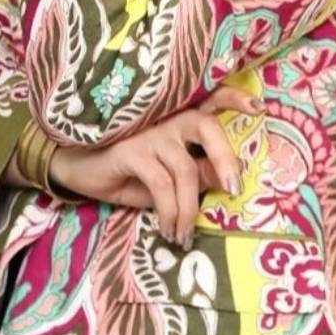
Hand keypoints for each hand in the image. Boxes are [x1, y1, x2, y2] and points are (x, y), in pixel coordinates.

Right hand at [48, 86, 263, 245]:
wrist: (76, 168)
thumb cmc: (127, 171)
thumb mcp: (167, 177)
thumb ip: (195, 174)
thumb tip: (225, 180)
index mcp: (180, 120)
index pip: (212, 100)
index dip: (236, 100)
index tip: (259, 108)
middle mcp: (168, 119)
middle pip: (206, 126)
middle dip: (225, 157)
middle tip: (234, 189)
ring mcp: (149, 132)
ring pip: (186, 169)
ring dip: (189, 209)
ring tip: (184, 235)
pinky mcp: (131, 150)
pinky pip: (162, 185)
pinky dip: (170, 212)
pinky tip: (168, 229)